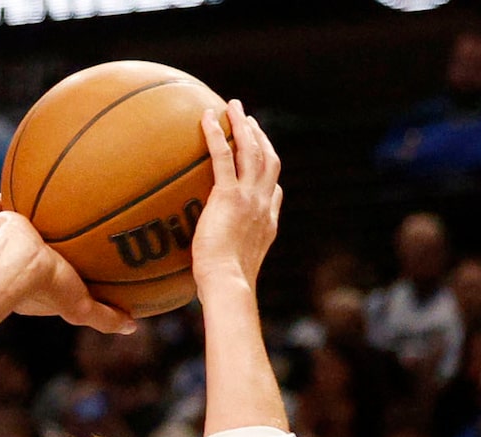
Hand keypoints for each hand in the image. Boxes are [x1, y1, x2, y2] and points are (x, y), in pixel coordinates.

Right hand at [0, 198, 133, 333]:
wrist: (16, 265)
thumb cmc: (48, 288)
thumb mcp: (82, 308)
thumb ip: (105, 317)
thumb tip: (132, 327)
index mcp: (30, 287)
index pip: (46, 275)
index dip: (57, 269)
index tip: (71, 261)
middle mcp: (12, 265)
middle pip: (28, 250)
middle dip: (39, 242)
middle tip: (55, 229)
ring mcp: (0, 244)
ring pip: (8, 229)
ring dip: (21, 217)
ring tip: (38, 204)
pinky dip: (0, 199)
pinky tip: (15, 187)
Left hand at [189, 100, 281, 296]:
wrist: (228, 283)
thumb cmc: (223, 286)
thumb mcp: (230, 271)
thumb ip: (225, 258)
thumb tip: (207, 268)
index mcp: (267, 222)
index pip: (274, 190)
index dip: (269, 172)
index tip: (263, 158)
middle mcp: (263, 204)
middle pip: (268, 160)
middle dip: (260, 137)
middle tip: (248, 119)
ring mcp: (249, 197)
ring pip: (252, 150)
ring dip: (242, 125)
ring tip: (233, 107)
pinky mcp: (229, 195)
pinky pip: (223, 156)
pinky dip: (216, 134)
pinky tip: (207, 118)